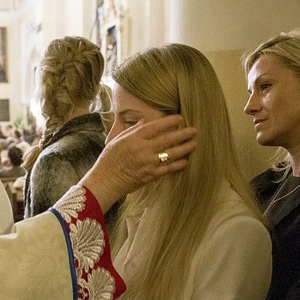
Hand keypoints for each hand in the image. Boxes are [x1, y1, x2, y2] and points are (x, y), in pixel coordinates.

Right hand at [80, 115, 196, 211]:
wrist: (105, 181)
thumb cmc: (109, 160)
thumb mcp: (117, 141)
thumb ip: (133, 130)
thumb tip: (145, 121)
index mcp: (134, 139)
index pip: (155, 127)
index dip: (169, 122)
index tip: (180, 118)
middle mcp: (143, 150)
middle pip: (167, 139)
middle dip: (183, 134)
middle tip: (194, 130)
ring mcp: (148, 164)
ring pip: (171, 154)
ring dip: (184, 148)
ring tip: (194, 144)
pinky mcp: (150, 176)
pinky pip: (168, 169)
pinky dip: (178, 164)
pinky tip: (185, 160)